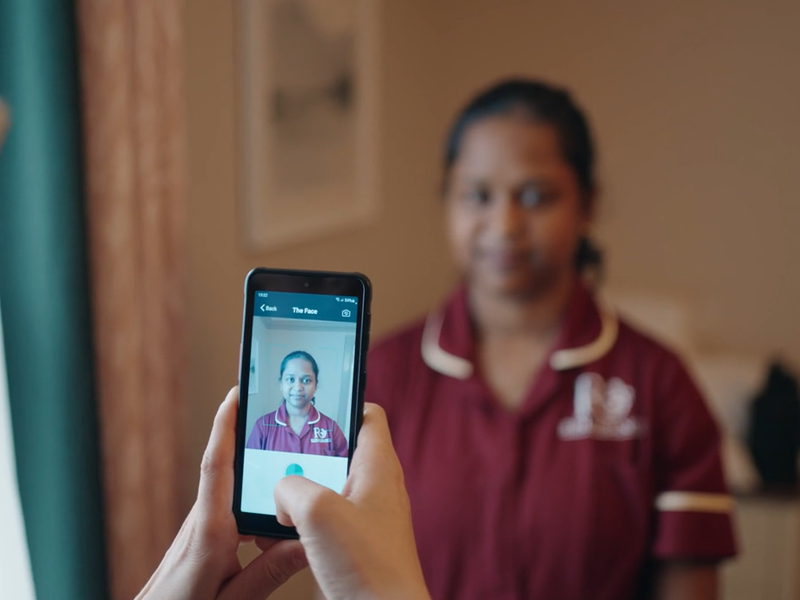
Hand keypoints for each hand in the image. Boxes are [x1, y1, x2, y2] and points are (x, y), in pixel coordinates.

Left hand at [136, 387, 306, 599]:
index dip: (224, 427)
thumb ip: (269, 572)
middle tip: (274, 409)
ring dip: (256, 470)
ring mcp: (200, 527)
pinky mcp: (203, 535)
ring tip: (289, 458)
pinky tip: (275, 508)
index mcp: (209, 533)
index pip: (215, 468)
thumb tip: (307, 542)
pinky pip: (230, 505)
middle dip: (248, 435)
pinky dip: (252, 497)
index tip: (235, 395)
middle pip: (227, 468)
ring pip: (232, 489)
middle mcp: (202, 522)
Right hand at [273, 403, 430, 599]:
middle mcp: (376, 487)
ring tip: (272, 500)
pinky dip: (303, 524)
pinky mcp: (357, 545)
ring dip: (299, 494)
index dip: (341, 404)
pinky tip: (281, 535)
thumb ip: (291, 487)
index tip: (311, 406)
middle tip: (278, 454)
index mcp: (377, 466)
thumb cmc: (368, 566)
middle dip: (306, 454)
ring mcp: (368, 517)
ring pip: (328, 489)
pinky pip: (326, 522)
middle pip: (340, 452)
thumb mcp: (317, 512)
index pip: (367, 414)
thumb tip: (282, 492)